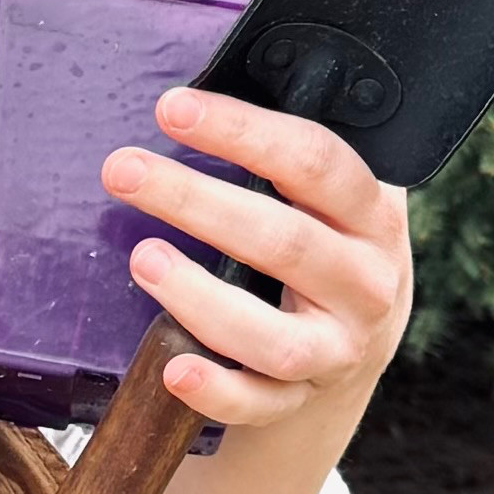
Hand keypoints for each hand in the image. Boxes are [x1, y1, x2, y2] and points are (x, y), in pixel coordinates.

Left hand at [101, 86, 412, 428]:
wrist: (354, 343)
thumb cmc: (320, 238)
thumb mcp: (325, 193)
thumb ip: (281, 148)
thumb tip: (191, 90)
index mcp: (370, 212)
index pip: (316, 161)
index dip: (243, 131)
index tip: (171, 108)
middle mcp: (365, 283)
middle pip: (284, 242)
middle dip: (197, 202)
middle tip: (123, 171)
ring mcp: (338, 348)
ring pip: (275, 337)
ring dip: (204, 299)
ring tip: (143, 258)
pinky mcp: (302, 399)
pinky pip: (259, 402)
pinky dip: (217, 390)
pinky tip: (173, 365)